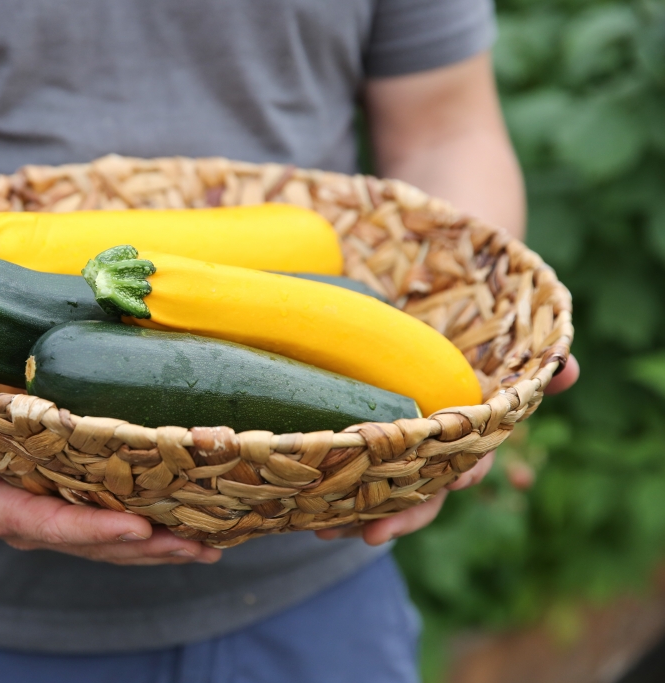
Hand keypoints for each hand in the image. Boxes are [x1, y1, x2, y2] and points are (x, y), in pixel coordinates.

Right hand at [0, 390, 221, 565]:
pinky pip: (110, 518)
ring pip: (110, 540)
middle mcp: (31, 520)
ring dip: (159, 544)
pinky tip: (189, 522)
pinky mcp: (65, 499)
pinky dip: (150, 525)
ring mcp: (52, 513)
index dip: (95, 532)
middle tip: (200, 545)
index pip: (52, 527)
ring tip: (210, 544)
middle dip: (148, 548)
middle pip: (96, 544)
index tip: (139, 528)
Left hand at [316, 354, 579, 544]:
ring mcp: (401, 464)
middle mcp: (435, 459)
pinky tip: (311, 519)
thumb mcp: (490, 358)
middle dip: (402, 517)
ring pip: (384, 501)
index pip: (472, 463)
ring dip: (359, 519)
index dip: (461, 476)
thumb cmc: (460, 359)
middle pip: (424, 496)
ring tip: (327, 532)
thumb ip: (530, 367)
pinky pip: (352, 489)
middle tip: (375, 534)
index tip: (450, 481)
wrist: (414, 350)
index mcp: (466, 438)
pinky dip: (334, 505)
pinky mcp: (368, 460)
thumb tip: (572, 366)